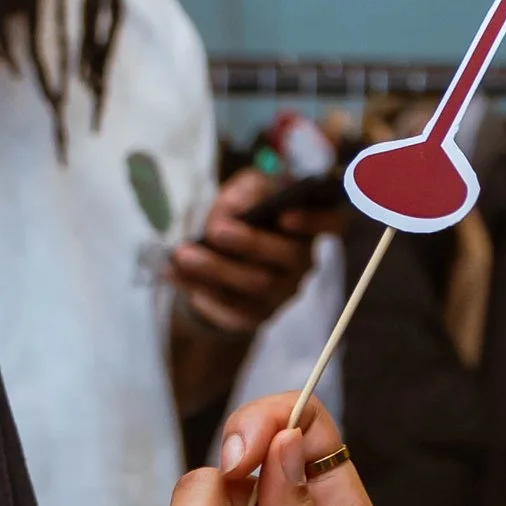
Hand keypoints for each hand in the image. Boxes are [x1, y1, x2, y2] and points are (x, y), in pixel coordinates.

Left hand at [168, 167, 326, 340]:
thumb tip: (239, 205)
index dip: (316, 220)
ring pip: (255, 285)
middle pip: (286, 257)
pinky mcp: (255, 315)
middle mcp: (302, 263)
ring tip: (182, 253)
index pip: (333, 224)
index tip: (285, 216)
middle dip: (250, 242)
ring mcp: (281, 293)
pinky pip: (230, 307)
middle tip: (215, 229)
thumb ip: (246, 189)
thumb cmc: (241, 216)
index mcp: (306, 227)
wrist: (220, 258)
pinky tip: (172, 272)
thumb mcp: (243, 192)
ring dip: (216, 268)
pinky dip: (198, 289)